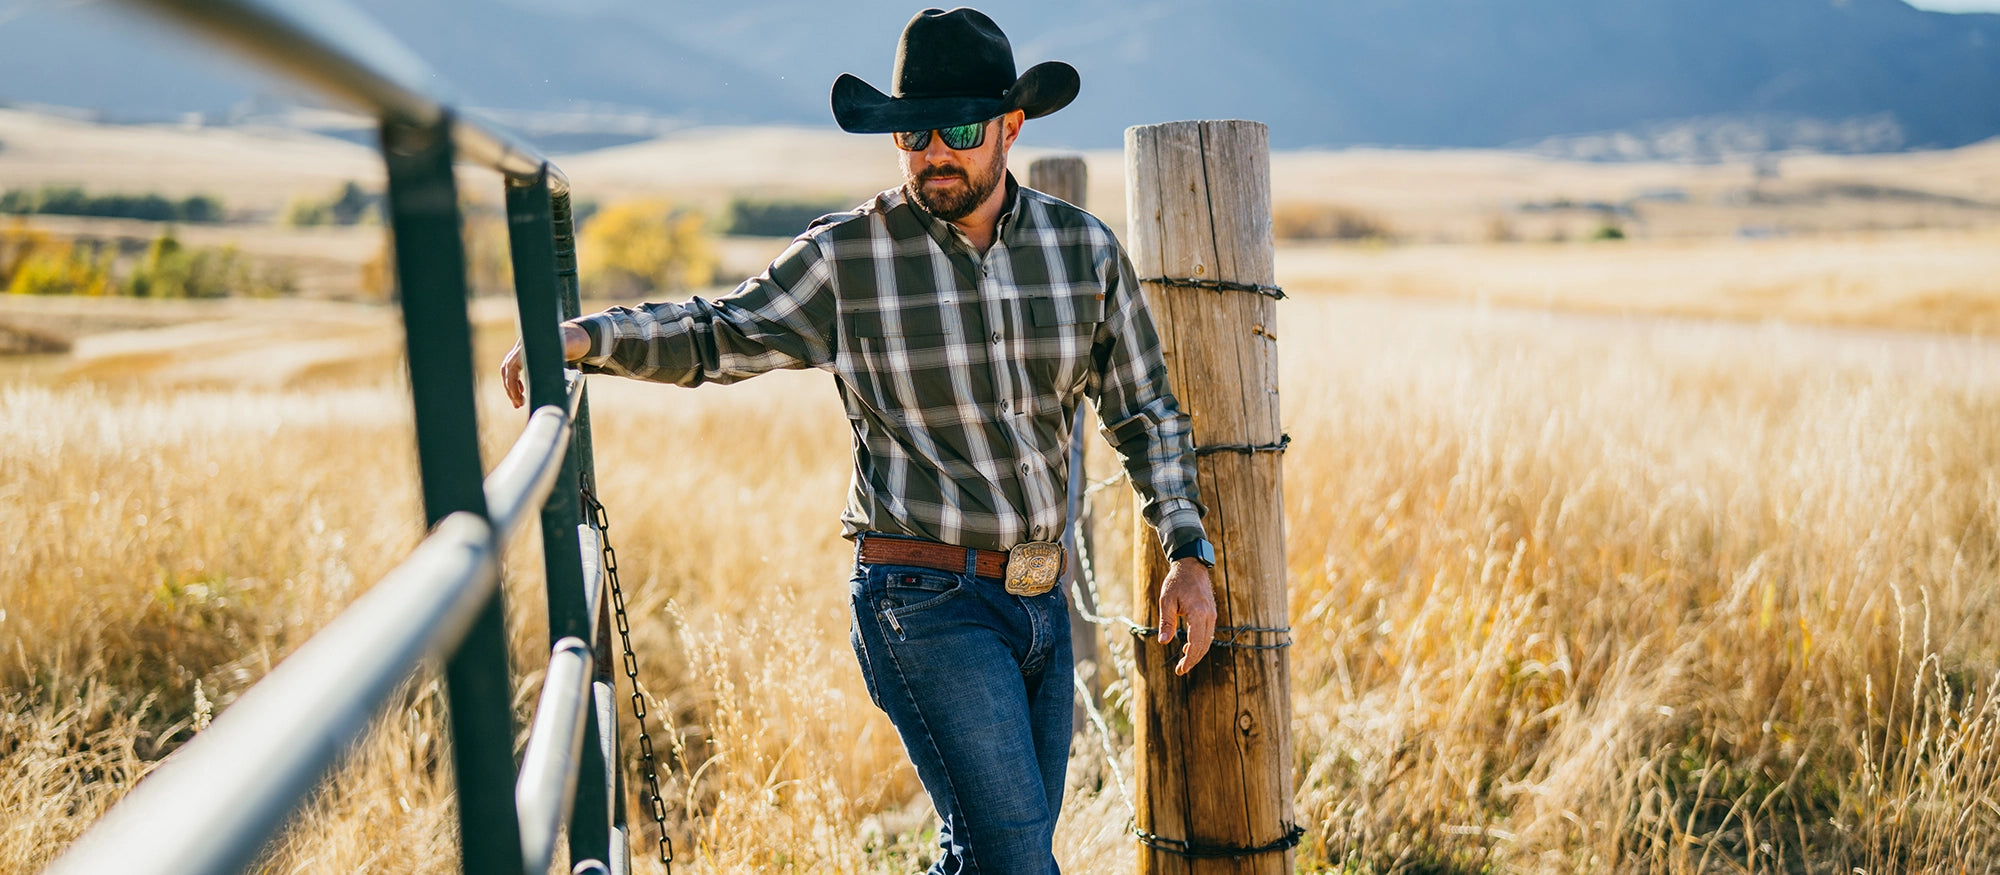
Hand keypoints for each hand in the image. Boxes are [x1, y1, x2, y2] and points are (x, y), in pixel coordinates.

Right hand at [501, 323, 590, 408]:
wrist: (574, 334)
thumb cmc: (573, 342)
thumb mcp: (571, 346)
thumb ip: (564, 352)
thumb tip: (554, 366)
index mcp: (531, 345)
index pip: (512, 366)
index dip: (512, 383)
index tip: (519, 397)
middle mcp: (523, 345)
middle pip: (507, 369)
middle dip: (510, 388)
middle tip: (519, 405)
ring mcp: (522, 348)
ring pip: (508, 369)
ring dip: (511, 386)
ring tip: (519, 402)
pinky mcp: (524, 354)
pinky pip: (513, 368)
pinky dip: (514, 381)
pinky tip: (521, 391)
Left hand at [1156, 557, 1216, 674]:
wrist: (1191, 565)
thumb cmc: (1176, 582)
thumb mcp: (1166, 601)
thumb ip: (1166, 623)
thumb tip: (1163, 642)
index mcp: (1198, 614)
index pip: (1196, 643)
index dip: (1189, 660)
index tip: (1180, 670)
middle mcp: (1209, 616)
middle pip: (1204, 645)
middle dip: (1192, 660)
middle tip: (1180, 670)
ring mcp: (1212, 614)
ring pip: (1207, 641)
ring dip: (1197, 653)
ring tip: (1183, 662)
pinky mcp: (1211, 613)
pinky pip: (1207, 633)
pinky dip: (1200, 643)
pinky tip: (1188, 648)